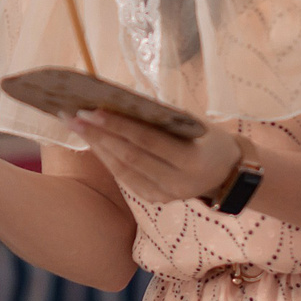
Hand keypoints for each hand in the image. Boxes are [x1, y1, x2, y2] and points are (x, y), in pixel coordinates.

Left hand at [72, 110, 242, 206]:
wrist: (228, 174)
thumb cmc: (208, 138)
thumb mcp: (192, 123)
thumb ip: (160, 118)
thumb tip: (119, 100)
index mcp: (191, 159)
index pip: (147, 141)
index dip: (117, 126)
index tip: (91, 110)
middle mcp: (176, 182)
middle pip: (129, 157)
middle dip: (97, 135)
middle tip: (72, 115)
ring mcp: (165, 195)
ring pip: (122, 170)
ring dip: (96, 146)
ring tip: (75, 125)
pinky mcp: (156, 200)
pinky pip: (126, 178)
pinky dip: (108, 158)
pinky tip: (93, 142)